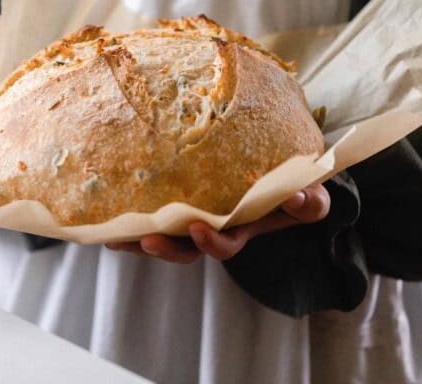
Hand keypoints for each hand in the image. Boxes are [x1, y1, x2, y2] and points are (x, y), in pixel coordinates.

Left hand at [105, 183, 329, 263]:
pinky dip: (133, 216)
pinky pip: (156, 212)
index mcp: (241, 227)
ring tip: (114, 234)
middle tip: (145, 240)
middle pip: (184, 247)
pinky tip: (111, 212)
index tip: (198, 229)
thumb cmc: (294, 187)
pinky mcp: (181, 198)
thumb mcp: (310, 197)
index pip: (224, 244)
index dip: (212, 242)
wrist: (278, 172)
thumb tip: (298, 197)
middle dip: (164, 248)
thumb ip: (309, 203)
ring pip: (164, 233)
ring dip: (139, 236)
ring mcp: (196, 213)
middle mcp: (214, 226)